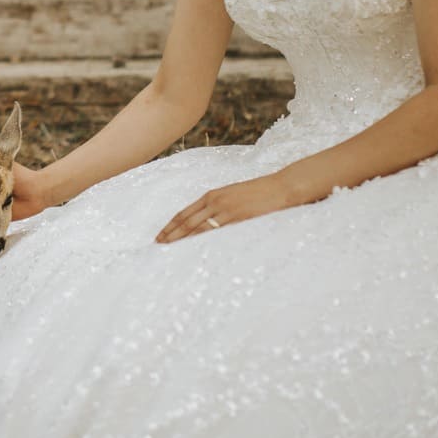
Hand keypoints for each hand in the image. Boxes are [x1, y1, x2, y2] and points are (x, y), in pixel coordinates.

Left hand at [155, 172, 311, 242]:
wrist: (281, 187)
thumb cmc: (260, 193)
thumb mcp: (235, 196)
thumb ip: (221, 207)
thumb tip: (210, 222)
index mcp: (212, 195)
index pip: (184, 212)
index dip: (170, 226)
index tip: (160, 237)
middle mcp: (214, 200)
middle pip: (185, 220)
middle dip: (169, 234)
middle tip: (156, 246)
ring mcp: (225, 208)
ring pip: (196, 227)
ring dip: (180, 239)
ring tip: (167, 250)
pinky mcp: (236, 217)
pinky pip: (214, 230)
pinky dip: (200, 240)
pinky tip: (192, 249)